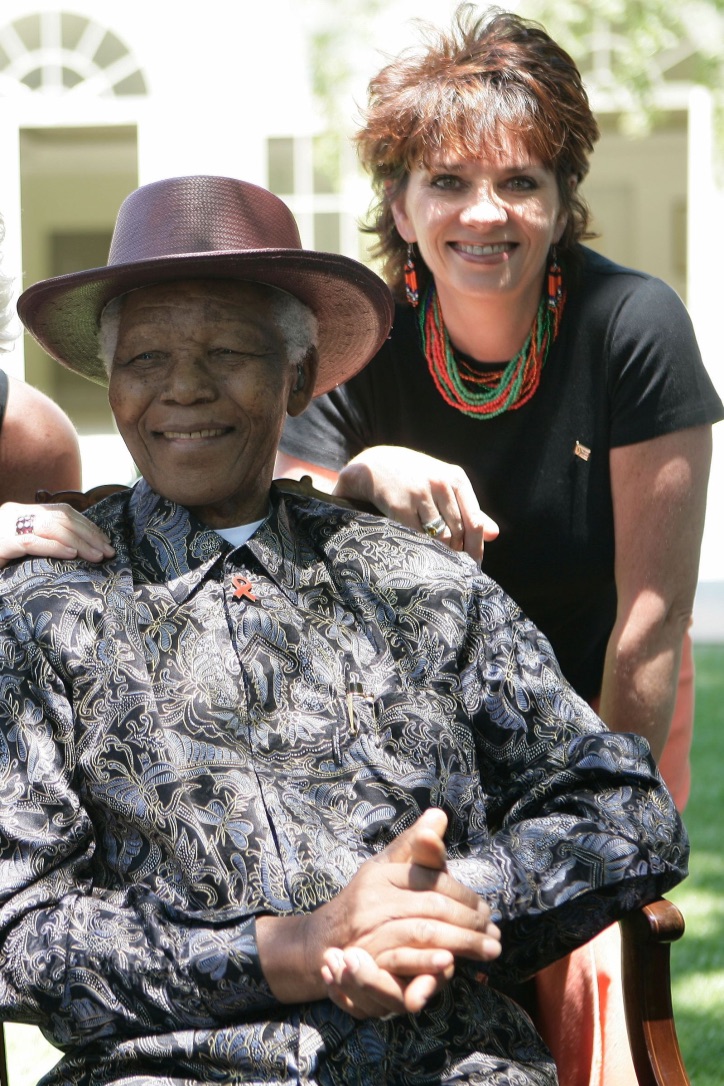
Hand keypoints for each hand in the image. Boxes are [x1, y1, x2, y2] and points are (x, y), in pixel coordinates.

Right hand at [0, 502, 114, 568]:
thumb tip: (77, 549)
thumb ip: (44, 542)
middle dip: (89, 534)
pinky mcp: (3, 541)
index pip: (63, 512)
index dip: (88, 525)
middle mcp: (15, 513)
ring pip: (52, 527)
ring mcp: (7, 525)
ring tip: (97, 556)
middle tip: (108, 552)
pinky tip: (73, 554)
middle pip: (62, 517)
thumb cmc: (0, 560)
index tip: (106, 541)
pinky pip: (33, 541)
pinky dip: (56, 546)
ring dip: (80, 541)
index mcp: (22, 512)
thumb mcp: (22, 549)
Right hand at [257, 809, 499, 1016]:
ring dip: (463, 943)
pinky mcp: (367, 961)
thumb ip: (415, 845)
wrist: (322, 943)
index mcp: (382, 872)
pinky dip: (432, 963)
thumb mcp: (386, 866)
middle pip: (434, 906)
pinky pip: (406, 961)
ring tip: (489, 950)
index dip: (465, 896)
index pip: (434, 879)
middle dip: (470, 922)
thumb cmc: (365, 900)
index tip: (486, 911)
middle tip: (494, 934)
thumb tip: (439, 814)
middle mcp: (373, 898)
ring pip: (425, 932)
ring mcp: (368, 930)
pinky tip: (455, 965)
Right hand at [334, 446, 498, 563]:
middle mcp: (440, 484)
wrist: (377, 466)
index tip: (474, 564)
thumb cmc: (417, 479)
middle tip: (455, 567)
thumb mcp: (445, 486)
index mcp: (456, 479)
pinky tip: (420, 551)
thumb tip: (494, 534)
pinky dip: (421, 547)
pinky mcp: (400, 506)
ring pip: (440, 536)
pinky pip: (417, 536)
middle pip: (459, 531)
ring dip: (441, 552)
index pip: (475, 520)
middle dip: (459, 552)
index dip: (476, 546)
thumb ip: (470, 509)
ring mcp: (420, 495)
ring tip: (438, 559)